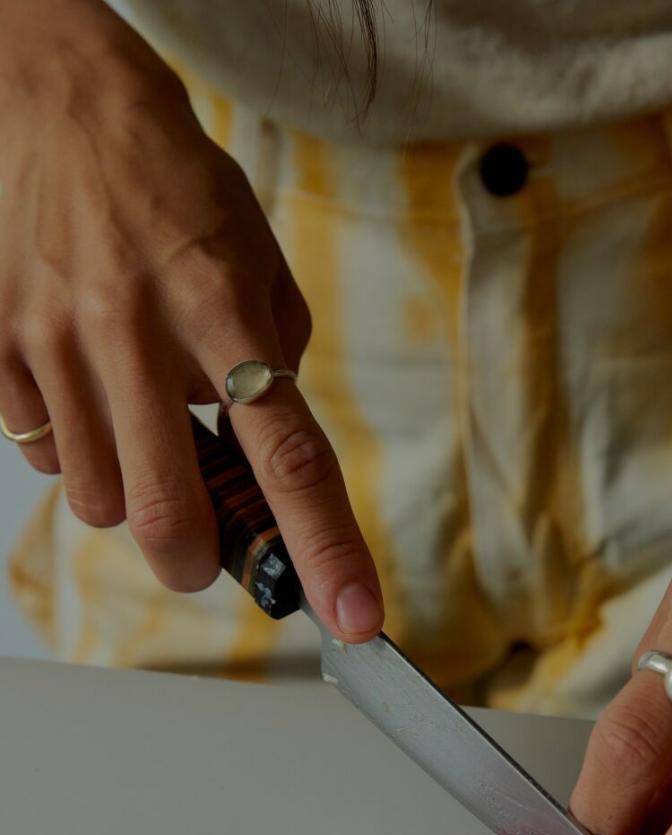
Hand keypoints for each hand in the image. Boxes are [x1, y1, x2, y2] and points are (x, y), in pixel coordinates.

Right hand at [0, 0, 382, 638]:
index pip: (286, 455)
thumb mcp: (257, 253)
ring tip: (135, 426)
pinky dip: (71, 448)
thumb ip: (276, 354)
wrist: (55, 100)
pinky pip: (38, 453)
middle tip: (202, 553)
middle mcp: (134, 332)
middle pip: (167, 515)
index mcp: (221, 308)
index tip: (351, 615)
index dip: (322, 548)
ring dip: (128, 495)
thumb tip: (265, 441)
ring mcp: (54, 343)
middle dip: (193, 561)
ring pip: (96, 498)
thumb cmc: (169, 179)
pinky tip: (83, 390)